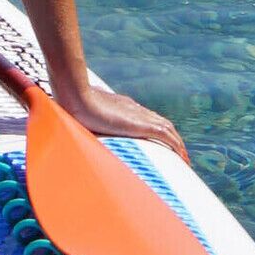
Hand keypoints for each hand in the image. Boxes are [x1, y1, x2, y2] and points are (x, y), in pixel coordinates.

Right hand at [53, 76, 187, 158]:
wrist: (75, 95)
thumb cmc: (72, 103)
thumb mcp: (81, 115)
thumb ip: (82, 119)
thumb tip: (69, 123)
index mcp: (123, 107)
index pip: (147, 118)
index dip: (156, 130)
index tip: (160, 144)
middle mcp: (135, 110)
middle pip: (162, 123)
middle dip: (172, 139)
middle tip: (179, 154)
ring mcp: (138, 116)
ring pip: (168, 130)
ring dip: (178, 144)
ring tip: (184, 159)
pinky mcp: (140, 124)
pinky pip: (166, 136)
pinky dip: (176, 146)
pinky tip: (182, 157)